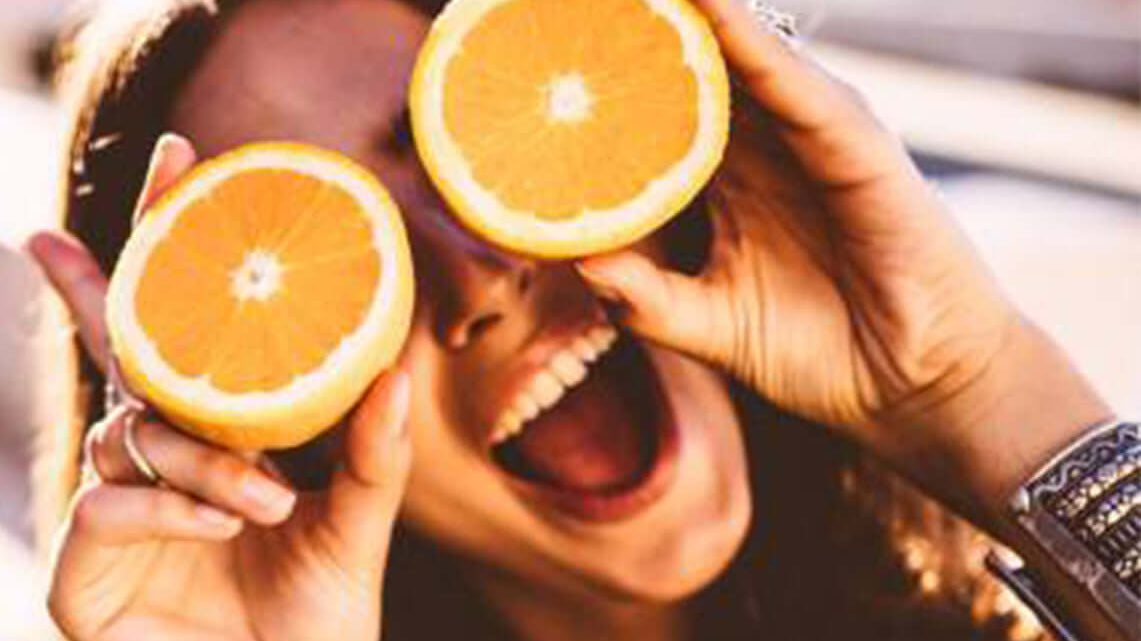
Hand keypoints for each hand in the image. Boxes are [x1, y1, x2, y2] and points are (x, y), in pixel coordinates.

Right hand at [31, 135, 411, 640]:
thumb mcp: (356, 523)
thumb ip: (372, 452)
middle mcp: (159, 461)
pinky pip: (109, 505)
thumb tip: (397, 367)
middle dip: (94, 287)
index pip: (192, 332)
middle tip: (48, 232)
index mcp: (220, 436)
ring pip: (136, 435)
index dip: (176, 250)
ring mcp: (117, 512)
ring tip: (268, 496)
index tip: (181, 160)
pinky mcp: (86, 570)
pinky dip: (170, 508)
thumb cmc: (317, 618)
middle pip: (118, 354)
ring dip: (205, 458)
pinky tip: (222, 527)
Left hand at [575, 0, 1107, 497]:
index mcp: (730, 183)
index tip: (546, 58)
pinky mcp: (857, 147)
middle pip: (695, 74)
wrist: (912, 387)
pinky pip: (798, 87)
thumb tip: (578, 263)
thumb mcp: (712, 326)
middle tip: (579, 6)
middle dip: (640, 34)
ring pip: (744, 60)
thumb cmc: (819, 352)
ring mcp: (813, 139)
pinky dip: (754, 46)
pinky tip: (708, 8)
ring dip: (692, 20)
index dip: (610, 86)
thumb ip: (646, 299)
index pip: (660, 117)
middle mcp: (768, 148)